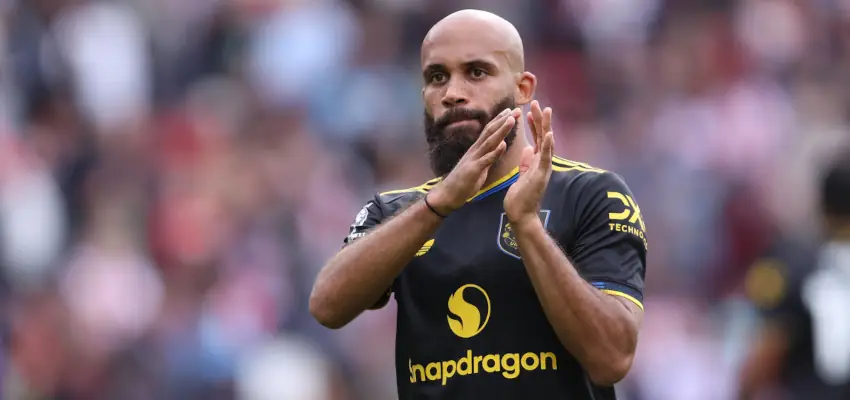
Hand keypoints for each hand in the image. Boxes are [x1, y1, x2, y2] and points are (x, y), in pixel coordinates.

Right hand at [428, 107, 521, 214]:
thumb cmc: (464, 182)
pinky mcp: (473, 170)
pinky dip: (495, 152)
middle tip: (516, 109)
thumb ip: (489, 156)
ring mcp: (474, 159)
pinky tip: (503, 144)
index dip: (501, 121)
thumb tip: (499, 146)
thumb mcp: (480, 167)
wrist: (447, 194)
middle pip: (490, 131)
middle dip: (503, 120)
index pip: (490, 131)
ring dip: (501, 130)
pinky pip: (486, 160)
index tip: (513, 111)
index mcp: (477, 150)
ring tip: (511, 120)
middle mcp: (475, 151)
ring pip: (489, 142)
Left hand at [504, 100, 553, 225]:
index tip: (529, 112)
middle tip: (537, 103)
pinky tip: (549, 134)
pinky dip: (548, 145)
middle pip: (543, 136)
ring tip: (546, 110)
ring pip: (547, 143)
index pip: (537, 139)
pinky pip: (546, 158)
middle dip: (540, 119)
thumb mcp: (522, 174)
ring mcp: (544, 168)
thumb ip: (526, 162)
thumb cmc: (520, 196)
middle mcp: (543, 162)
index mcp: (537, 161)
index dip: (533, 125)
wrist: (520, 214)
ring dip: (546, 126)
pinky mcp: (541, 175)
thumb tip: (528, 149)